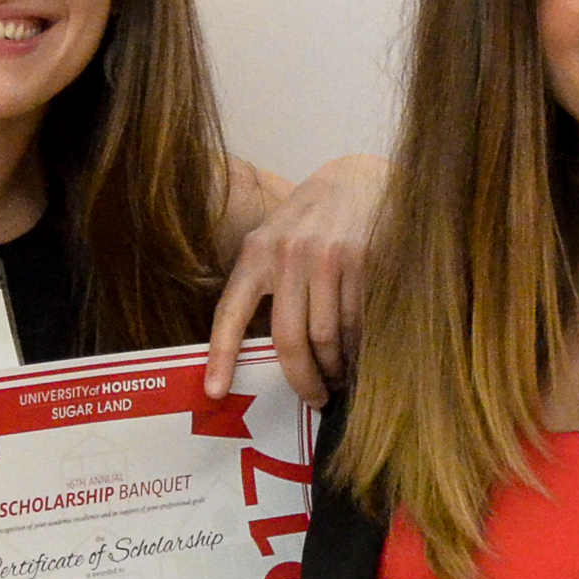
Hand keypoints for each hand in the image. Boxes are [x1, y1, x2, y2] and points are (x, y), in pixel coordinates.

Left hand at [206, 155, 384, 405]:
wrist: (359, 179)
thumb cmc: (313, 219)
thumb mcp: (276, 239)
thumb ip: (265, 282)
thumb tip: (265, 348)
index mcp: (256, 253)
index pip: (231, 312)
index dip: (221, 355)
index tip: (215, 391)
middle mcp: (287, 256)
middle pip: (288, 340)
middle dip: (301, 379)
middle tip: (314, 399)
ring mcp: (326, 259)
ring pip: (326, 337)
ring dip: (333, 369)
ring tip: (339, 381)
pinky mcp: (363, 262)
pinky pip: (357, 323)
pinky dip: (358, 348)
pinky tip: (361, 357)